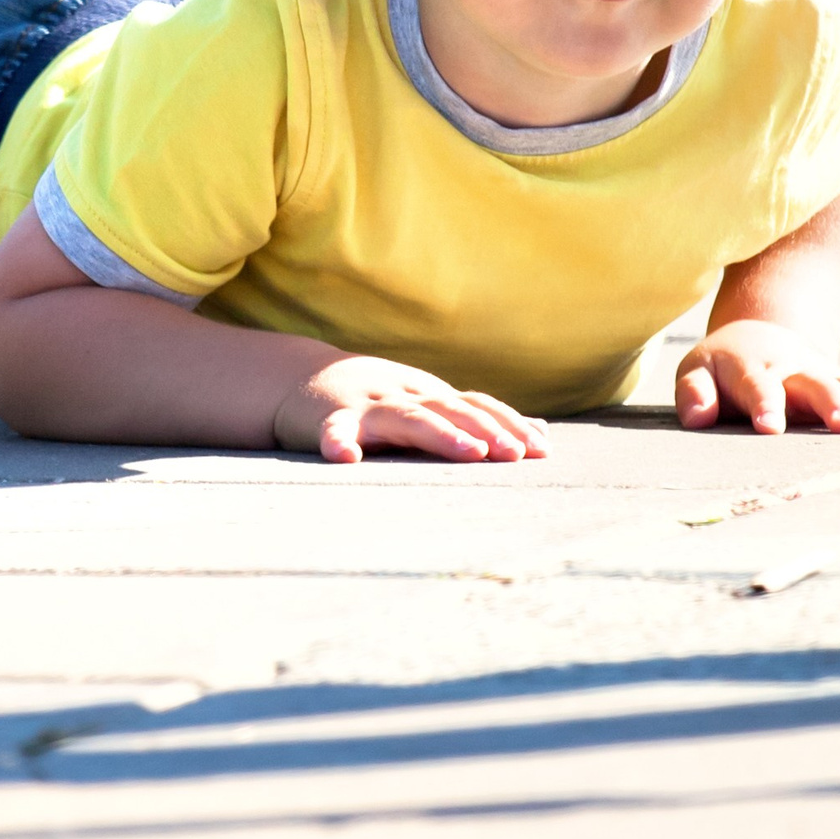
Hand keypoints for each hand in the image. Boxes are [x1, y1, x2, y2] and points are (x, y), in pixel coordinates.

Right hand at [274, 356, 549, 464]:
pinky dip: (338, 442)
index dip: (507, 423)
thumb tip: (541, 431)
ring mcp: (367, 405)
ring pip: (406, 417)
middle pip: (449, 408)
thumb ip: (480, 418)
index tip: (541, 449)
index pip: (475, 404)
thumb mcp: (428, 403)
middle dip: (485, 430)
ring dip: (438, 433)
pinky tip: (344, 460)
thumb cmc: (375, 400)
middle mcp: (404, 395)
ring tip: (468, 451)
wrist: (298, 378)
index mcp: (429, 395)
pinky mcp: (328, 419)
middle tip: (514, 454)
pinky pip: (334, 431)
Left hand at [674, 319, 839, 435]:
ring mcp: (825, 376)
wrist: (757, 335)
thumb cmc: (722, 368)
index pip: (757, 386)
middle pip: (815, 385)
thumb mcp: (697, 373)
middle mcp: (793, 370)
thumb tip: (697, 420)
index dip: (764, 405)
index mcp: (752, 369)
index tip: (769, 428)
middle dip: (831, 405)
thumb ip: (695, 394)